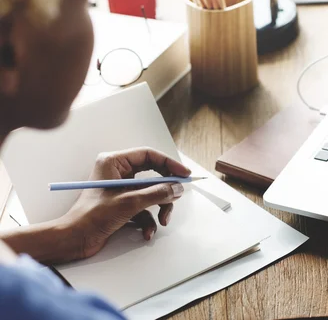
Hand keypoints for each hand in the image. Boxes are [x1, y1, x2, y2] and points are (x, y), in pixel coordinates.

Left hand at [62, 147, 190, 259]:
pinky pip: (144, 207)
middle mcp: (118, 172)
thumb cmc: (91, 217)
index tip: (184, 174)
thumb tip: (177, 188)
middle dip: (165, 191)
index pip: (149, 155)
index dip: (169, 164)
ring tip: (162, 221)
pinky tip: (147, 232)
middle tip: (176, 197)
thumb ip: (157, 193)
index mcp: (114, 162)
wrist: (74, 240)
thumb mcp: (129, 203)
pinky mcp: (122, 204)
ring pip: (151, 193)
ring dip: (159, 208)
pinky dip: (149, 220)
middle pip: (153, 175)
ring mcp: (121, 189)